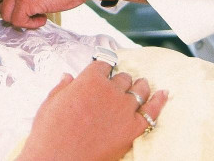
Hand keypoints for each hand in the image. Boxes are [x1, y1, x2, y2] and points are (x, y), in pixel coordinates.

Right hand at [18, 61, 168, 160]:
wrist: (57, 160)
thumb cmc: (49, 134)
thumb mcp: (49, 104)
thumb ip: (62, 87)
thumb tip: (68, 77)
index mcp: (89, 79)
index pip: (104, 63)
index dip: (104, 68)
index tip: (105, 72)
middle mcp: (109, 89)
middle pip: (123, 77)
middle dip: (120, 81)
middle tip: (117, 88)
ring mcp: (123, 109)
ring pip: (139, 89)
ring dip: (139, 87)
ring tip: (141, 87)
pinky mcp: (133, 128)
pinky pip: (152, 110)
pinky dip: (159, 101)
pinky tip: (164, 94)